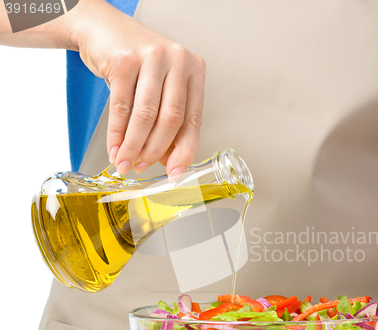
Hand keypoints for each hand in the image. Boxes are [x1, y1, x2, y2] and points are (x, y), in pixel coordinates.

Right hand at [74, 0, 205, 174]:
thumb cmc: (137, 62)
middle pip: (170, 119)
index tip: (175, 172)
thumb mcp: (161, 87)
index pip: (193, 119)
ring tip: (126, 163)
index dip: (184, 151)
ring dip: (134, 146)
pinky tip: (115, 148)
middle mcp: (177, 60)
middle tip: (143, 167)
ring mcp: (151, 57)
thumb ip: (168, 120)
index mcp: (194, 69)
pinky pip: (121, 108)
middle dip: (155, 151)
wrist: (102, 29)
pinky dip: (117, 134)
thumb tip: (167, 161)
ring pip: (145, 116)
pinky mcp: (124, 60)